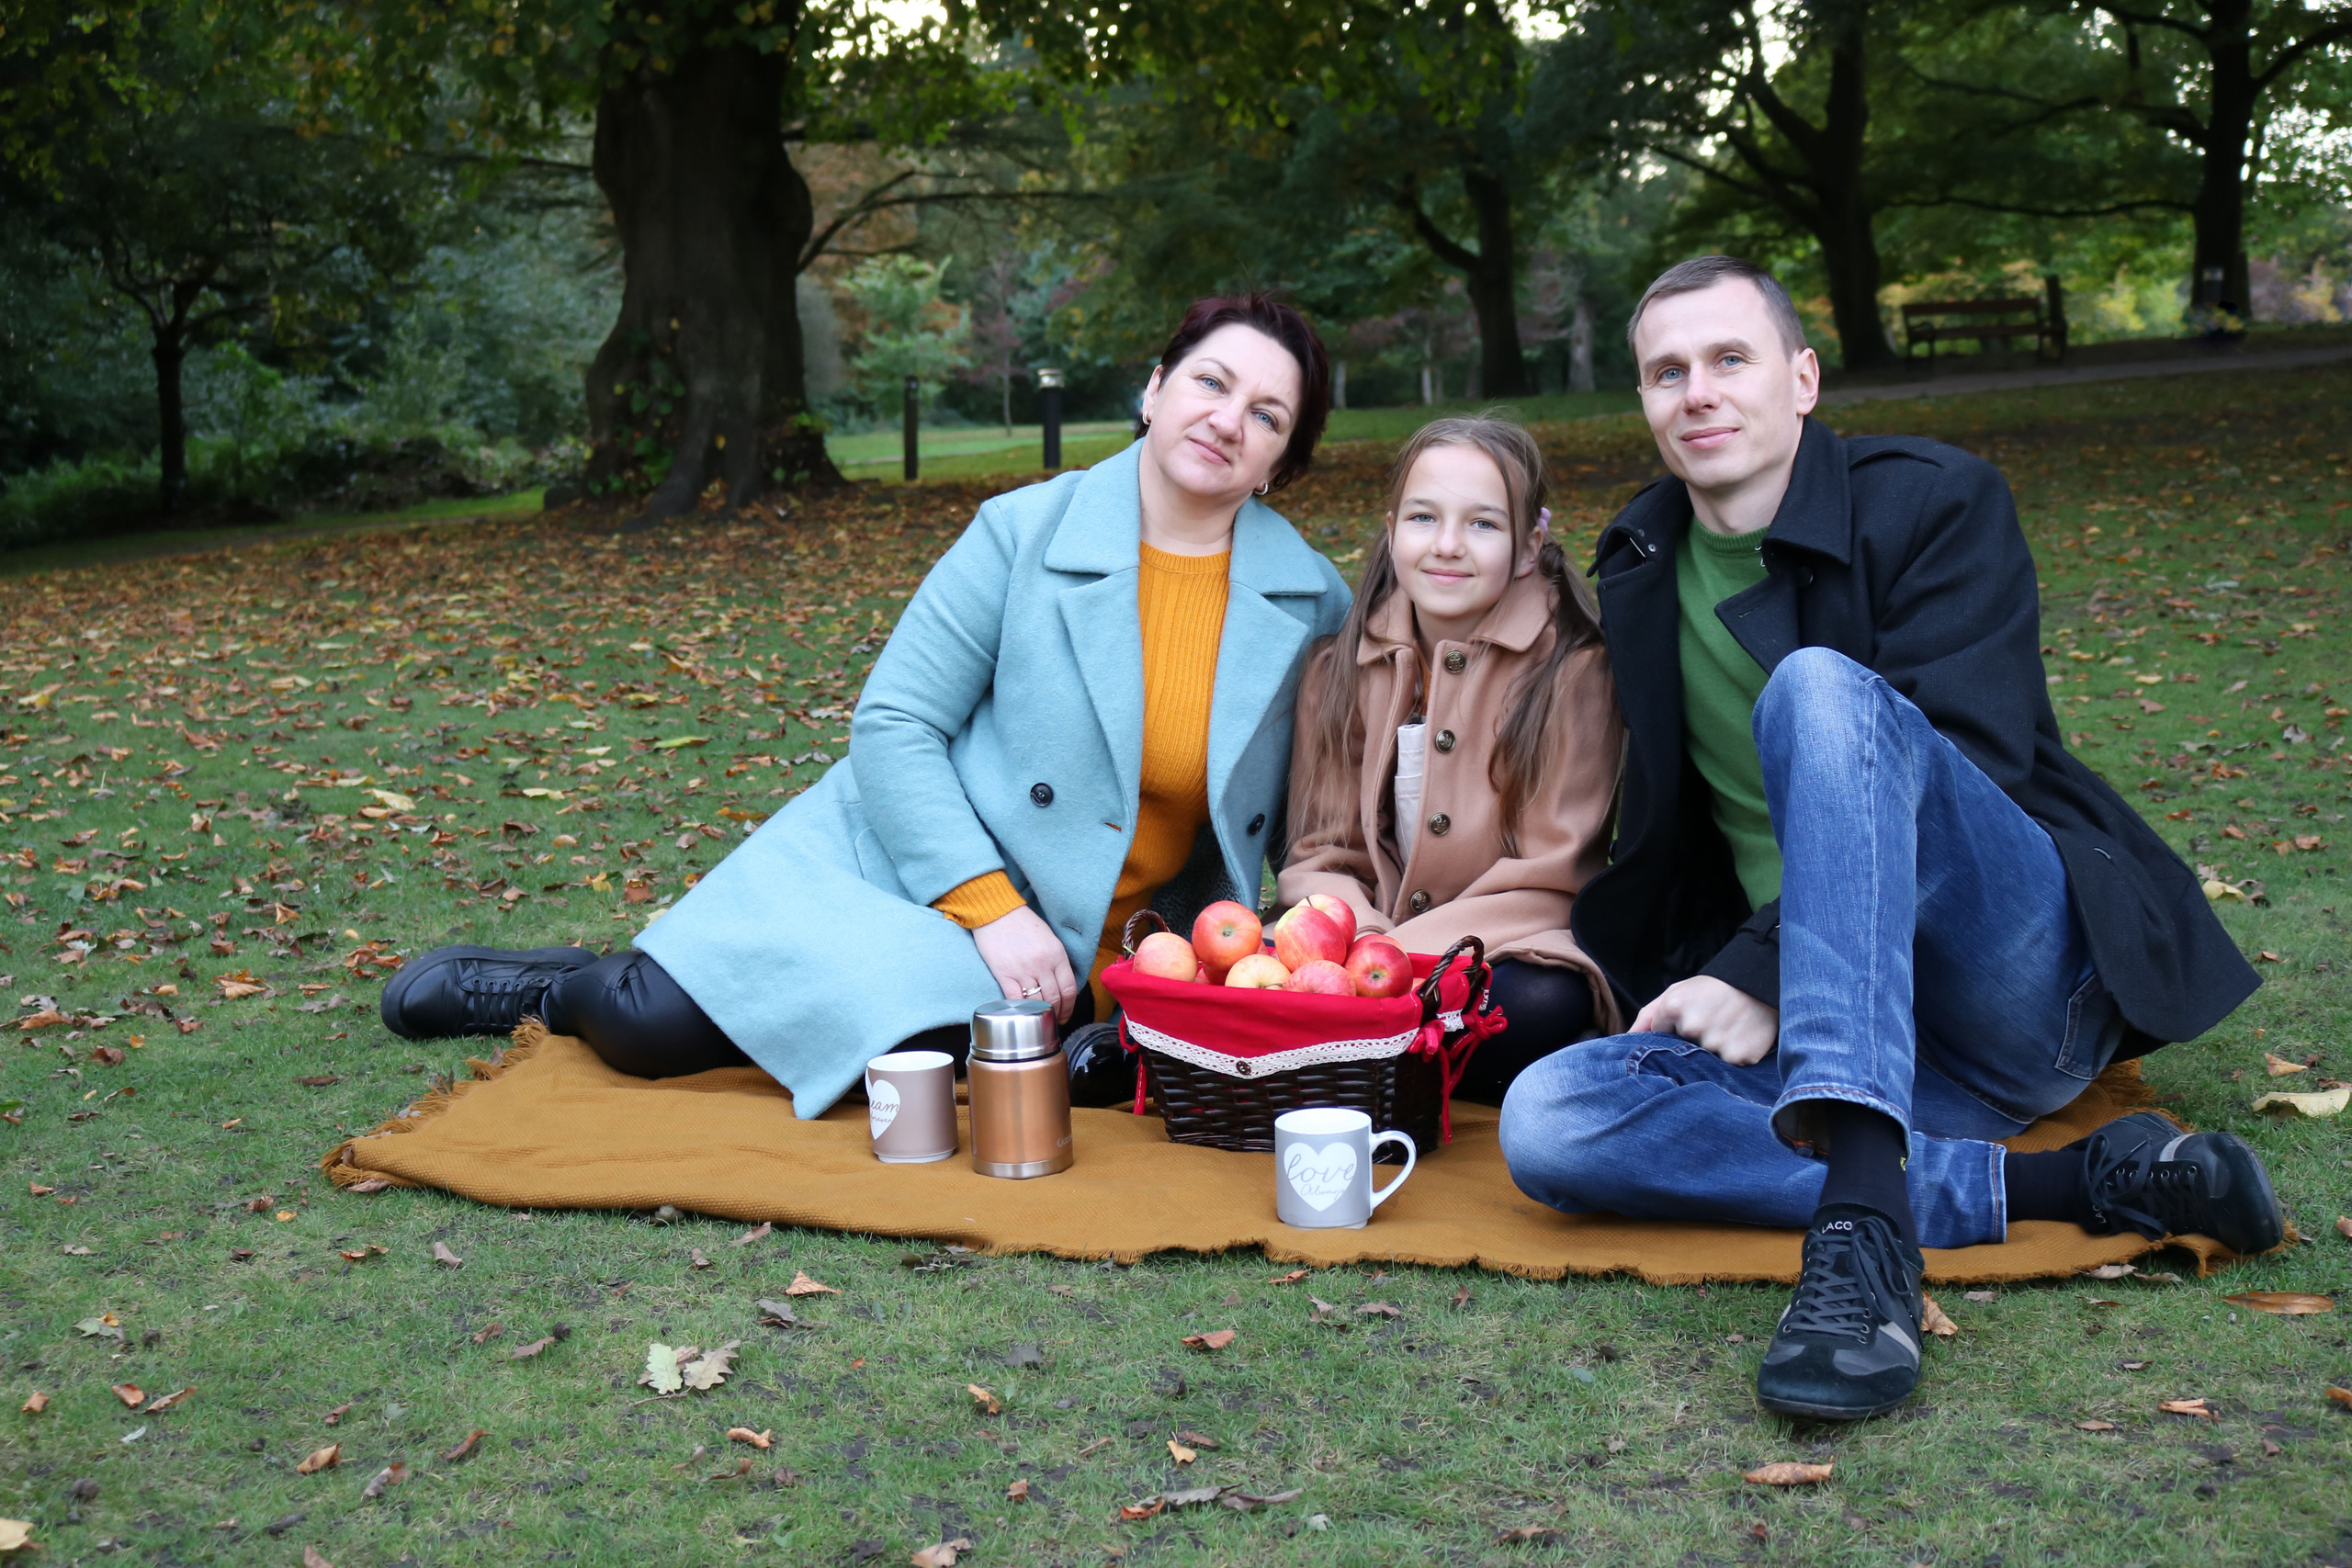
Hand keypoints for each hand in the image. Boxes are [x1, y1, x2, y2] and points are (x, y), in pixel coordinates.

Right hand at [971, 904, 1078, 1023]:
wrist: (996, 912)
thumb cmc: (1023, 923)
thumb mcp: (1049, 938)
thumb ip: (1056, 959)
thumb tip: (1060, 982)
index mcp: (1057, 954)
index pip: (1069, 988)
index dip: (1070, 1006)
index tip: (1066, 1014)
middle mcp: (1042, 964)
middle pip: (1054, 998)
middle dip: (1056, 1013)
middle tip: (1054, 1020)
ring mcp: (1023, 970)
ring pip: (1037, 1002)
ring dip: (1039, 1014)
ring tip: (1039, 1019)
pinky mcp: (1004, 974)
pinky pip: (1015, 999)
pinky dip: (1020, 1010)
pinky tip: (1022, 1014)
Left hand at [1631, 976, 1778, 1065]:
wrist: (1760, 984)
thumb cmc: (1713, 990)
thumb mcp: (1677, 993)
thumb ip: (1649, 1016)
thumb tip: (1625, 1039)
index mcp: (1673, 1007)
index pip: (1659, 1035)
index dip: (1675, 1029)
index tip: (1691, 1017)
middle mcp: (1692, 1026)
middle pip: (1681, 1051)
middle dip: (1692, 1042)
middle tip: (1711, 1022)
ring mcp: (1716, 1043)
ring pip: (1704, 1061)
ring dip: (1713, 1050)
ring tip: (1726, 1029)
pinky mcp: (1739, 1057)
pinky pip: (1727, 1066)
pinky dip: (1733, 1056)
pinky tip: (1740, 1038)